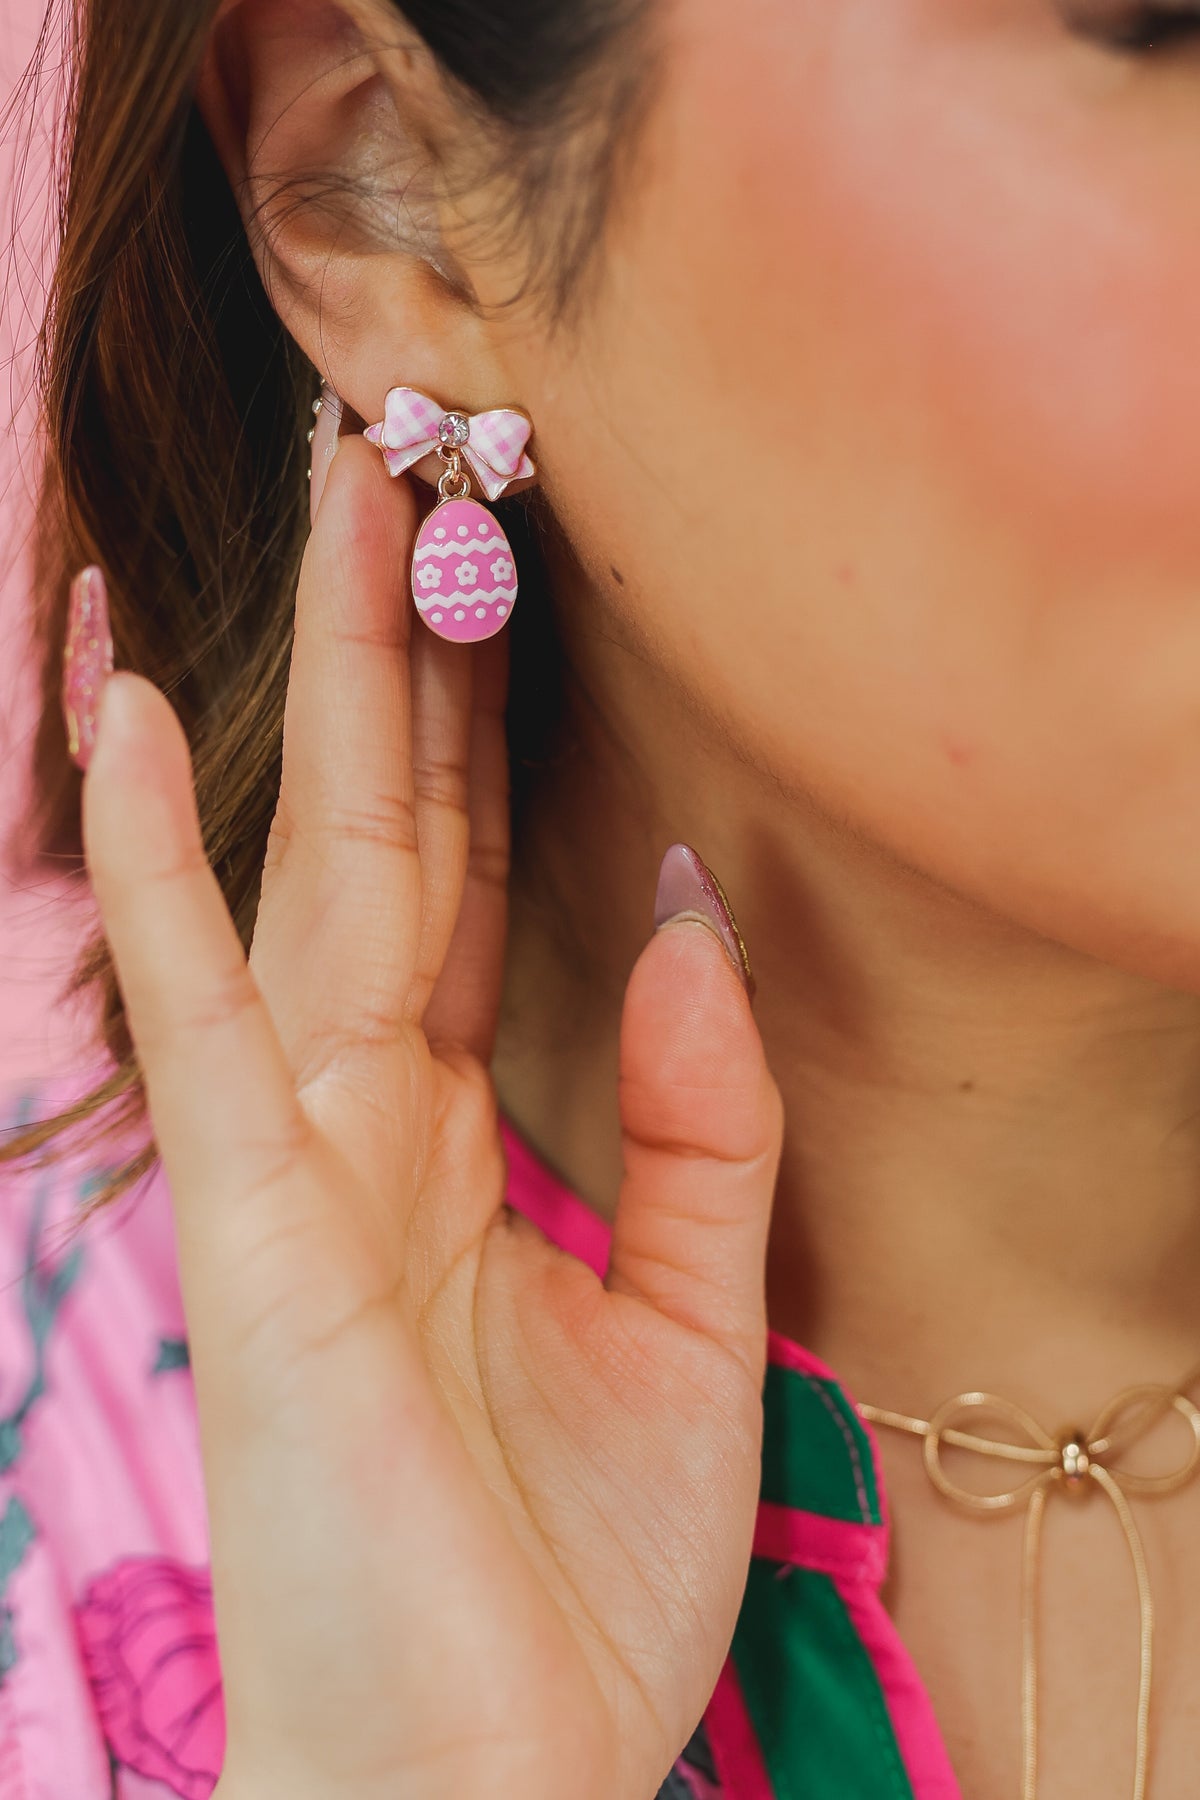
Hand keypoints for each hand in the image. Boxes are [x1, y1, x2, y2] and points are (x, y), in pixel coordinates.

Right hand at [80, 435, 784, 1799]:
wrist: (483, 1797)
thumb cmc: (569, 1587)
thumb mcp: (703, 1324)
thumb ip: (705, 1117)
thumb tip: (697, 910)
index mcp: (465, 1132)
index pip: (485, 877)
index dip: (498, 723)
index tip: (513, 569)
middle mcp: (367, 1112)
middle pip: (398, 824)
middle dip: (407, 638)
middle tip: (413, 448)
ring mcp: (291, 1157)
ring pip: (303, 864)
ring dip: (307, 677)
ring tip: (312, 493)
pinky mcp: (245, 1228)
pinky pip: (190, 1011)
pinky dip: (146, 864)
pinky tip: (112, 714)